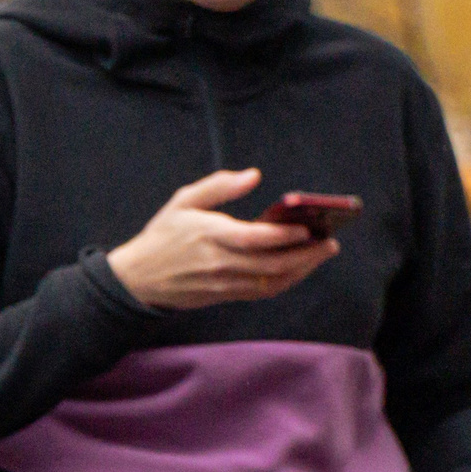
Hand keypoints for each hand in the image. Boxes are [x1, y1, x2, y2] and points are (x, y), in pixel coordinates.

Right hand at [106, 169, 338, 310]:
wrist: (140, 278)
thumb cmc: (164, 234)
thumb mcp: (184, 200)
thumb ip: (219, 186)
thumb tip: (253, 175)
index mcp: (209, 234)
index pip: (253, 238)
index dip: (283, 234)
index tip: (307, 227)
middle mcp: (220, 262)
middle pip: (272, 263)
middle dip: (306, 254)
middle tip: (330, 242)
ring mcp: (225, 283)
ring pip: (273, 280)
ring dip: (302, 269)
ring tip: (322, 253)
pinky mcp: (227, 295)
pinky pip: (264, 291)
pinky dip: (287, 281)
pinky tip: (300, 268)